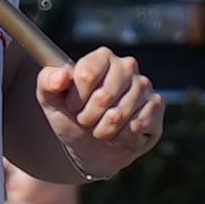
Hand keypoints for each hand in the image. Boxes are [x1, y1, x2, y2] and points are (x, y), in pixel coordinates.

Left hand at [34, 46, 163, 177]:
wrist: (90, 146)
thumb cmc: (72, 116)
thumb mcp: (51, 100)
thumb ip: (47, 82)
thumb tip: (62, 77)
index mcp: (101, 57)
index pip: (85, 75)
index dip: (75, 99)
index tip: (72, 105)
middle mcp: (127, 66)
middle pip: (103, 97)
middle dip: (88, 118)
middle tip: (86, 120)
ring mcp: (145, 86)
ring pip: (119, 116)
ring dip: (104, 131)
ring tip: (102, 128)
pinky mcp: (157, 106)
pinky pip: (135, 128)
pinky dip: (122, 138)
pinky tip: (120, 134)